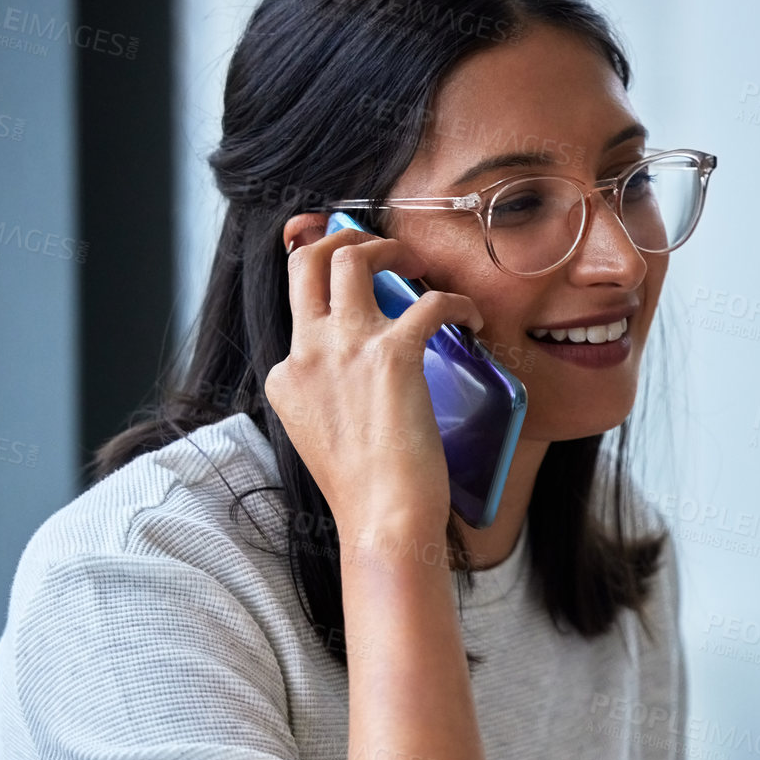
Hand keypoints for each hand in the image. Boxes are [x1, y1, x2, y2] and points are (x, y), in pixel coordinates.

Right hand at [266, 227, 483, 534]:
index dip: (329, 291)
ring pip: (352, 258)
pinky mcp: (392, 354)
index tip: (358, 287)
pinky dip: (457, 303)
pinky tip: (471, 319)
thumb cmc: (367, 494)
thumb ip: (331, 399)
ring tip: (418, 265)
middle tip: (381, 251)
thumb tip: (363, 382)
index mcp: (287, 378)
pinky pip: (430, 303)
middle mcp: (307, 354)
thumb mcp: (325, 439)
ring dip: (389, 248)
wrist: (383, 521)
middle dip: (342, 239)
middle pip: (307, 262)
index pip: (299, 312)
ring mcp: (345, 349)